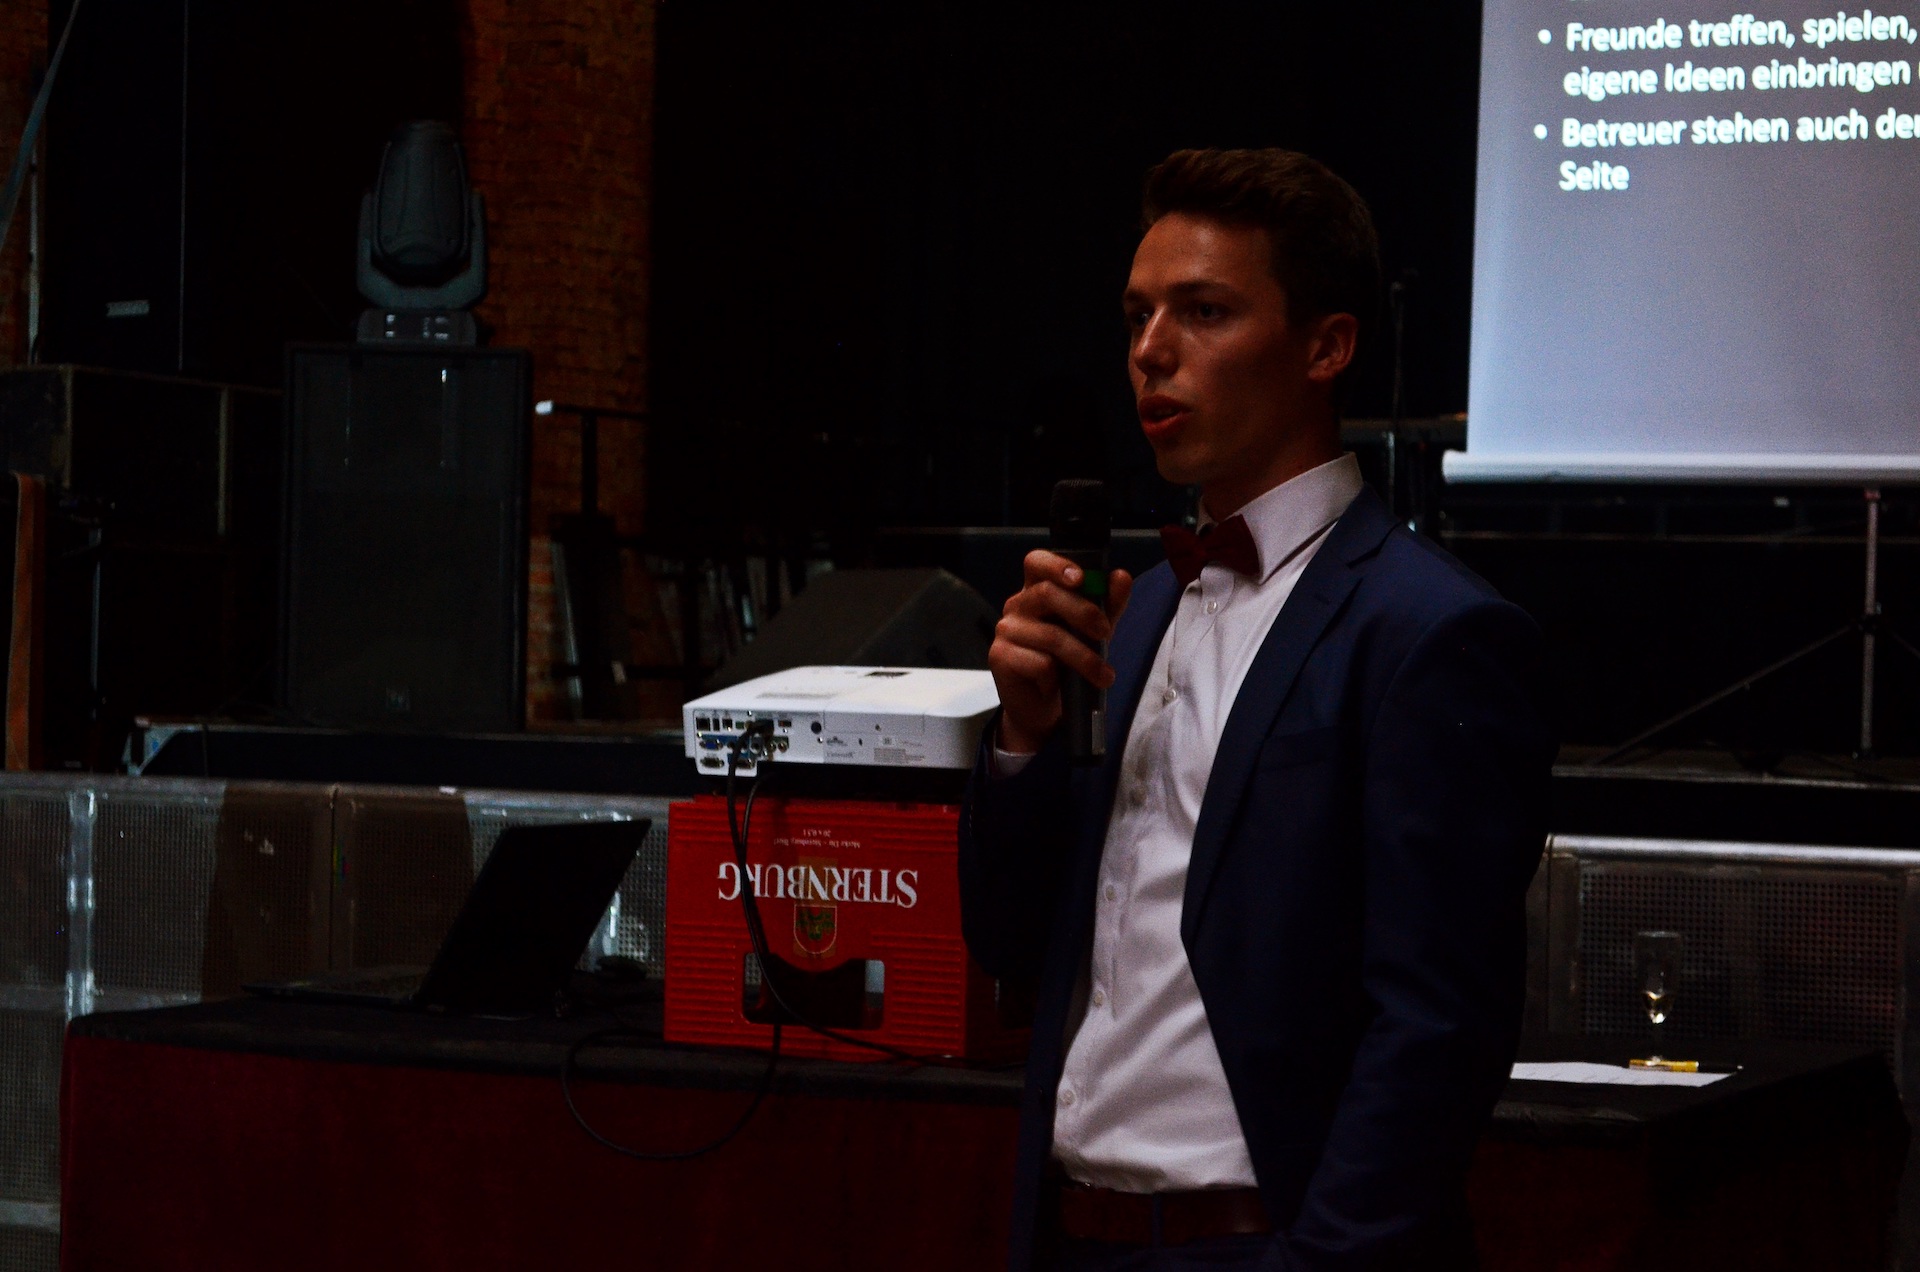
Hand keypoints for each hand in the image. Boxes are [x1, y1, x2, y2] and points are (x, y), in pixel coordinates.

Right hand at [988, 551, 1133, 754]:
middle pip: (1046, 593)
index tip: (1081, 579)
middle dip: (1083, 612)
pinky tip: (1059, 685)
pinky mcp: (1000, 657)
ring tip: (1103, 676)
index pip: (1036, 562)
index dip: (1056, 565)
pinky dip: (1057, 677)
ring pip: (1050, 635)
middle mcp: (1017, 605)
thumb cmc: (1067, 663)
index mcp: (1036, 591)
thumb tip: (1121, 577)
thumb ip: (1108, 604)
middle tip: (1106, 633)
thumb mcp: (1094, 632)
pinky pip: (1039, 662)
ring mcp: (1005, 630)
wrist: (1044, 708)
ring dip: (1084, 658)